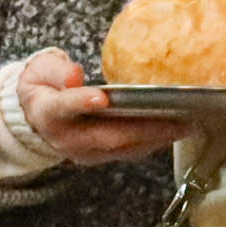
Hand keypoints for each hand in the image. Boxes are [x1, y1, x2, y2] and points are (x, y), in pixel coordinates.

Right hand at [16, 49, 181, 166]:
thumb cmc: (45, 86)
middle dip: (144, 129)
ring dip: (157, 138)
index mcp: (47, 113)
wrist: (38, 116)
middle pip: (106, 136)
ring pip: (123, 148)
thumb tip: (74, 75)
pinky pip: (130, 152)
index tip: (100, 98)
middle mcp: (67, 139)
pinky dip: (155, 142)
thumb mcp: (41, 69)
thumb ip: (56, 70)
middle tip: (177, 120)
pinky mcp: (102, 157)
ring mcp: (86, 152)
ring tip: (187, 126)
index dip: (81, 103)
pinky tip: (177, 131)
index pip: (62, 108)